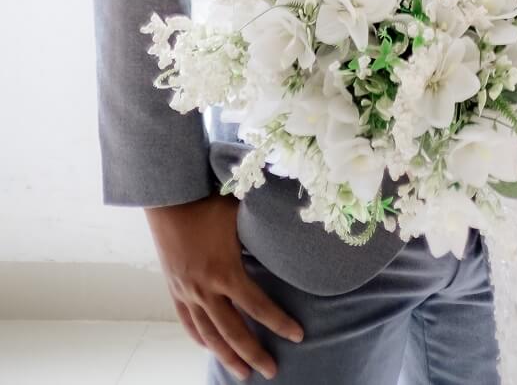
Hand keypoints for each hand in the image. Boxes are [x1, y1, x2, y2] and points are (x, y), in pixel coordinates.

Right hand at [145, 191, 303, 380]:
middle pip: (233, 331)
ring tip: (243, 373)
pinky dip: (201, 338)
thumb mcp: (242, 214)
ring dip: (227, 356)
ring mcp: (187, 292)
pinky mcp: (174, 289)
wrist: (168, 198)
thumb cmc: (209, 200)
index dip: (279, 323)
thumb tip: (296, 230)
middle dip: (254, 354)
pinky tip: (211, 347)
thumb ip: (264, 230)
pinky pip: (188, 322)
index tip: (299, 336)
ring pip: (209, 334)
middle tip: (272, 371)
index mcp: (225, 271)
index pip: (258, 306)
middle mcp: (204, 289)